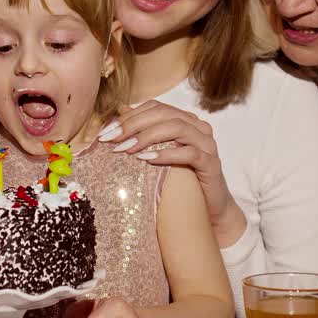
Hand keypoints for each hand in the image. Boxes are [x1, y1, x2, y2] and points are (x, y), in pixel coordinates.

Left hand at [97, 102, 239, 236]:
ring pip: (177, 128)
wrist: (209, 209)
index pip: (155, 107)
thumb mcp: (159, 155)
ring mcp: (207, 144)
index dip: (129, 116)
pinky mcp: (211, 163)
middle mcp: (198, 127)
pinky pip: (190, 153)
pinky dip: (167, 154)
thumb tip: (117, 115)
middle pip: (164, 114)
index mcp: (186, 120)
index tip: (106, 132)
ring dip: (147, 136)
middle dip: (133, 125)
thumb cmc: (181, 181)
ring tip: (126, 149)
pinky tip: (147, 160)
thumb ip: (144, 134)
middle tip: (111, 139)